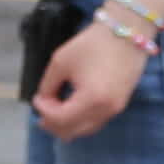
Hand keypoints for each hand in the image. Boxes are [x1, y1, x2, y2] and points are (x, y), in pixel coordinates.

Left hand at [31, 14, 150, 140]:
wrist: (126, 33)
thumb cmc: (92, 44)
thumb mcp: (61, 61)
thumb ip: (48, 85)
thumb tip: (43, 99)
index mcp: (91, 99)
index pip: (61, 119)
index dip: (44, 111)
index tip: (37, 98)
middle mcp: (106, 110)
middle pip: (73, 131)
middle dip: (53, 123)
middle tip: (41, 110)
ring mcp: (115, 110)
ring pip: (85, 129)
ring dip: (67, 124)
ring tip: (53, 111)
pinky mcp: (120, 105)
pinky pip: (96, 121)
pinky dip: (80, 119)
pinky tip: (70, 109)